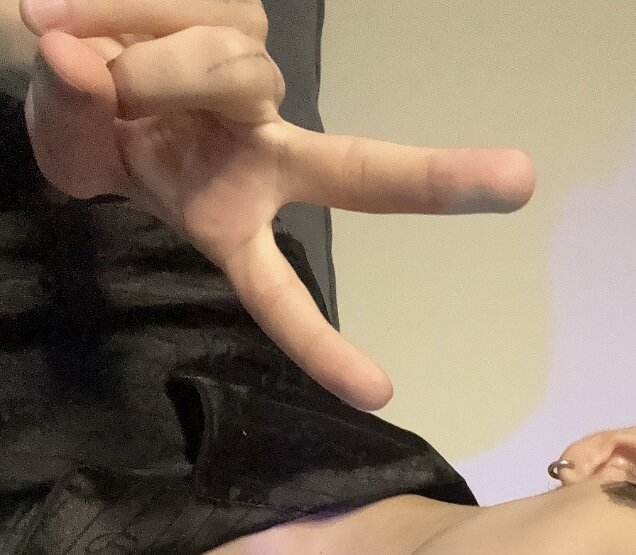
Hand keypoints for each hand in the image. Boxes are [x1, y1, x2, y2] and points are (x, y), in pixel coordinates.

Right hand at [18, 0, 535, 410]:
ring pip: (237, 73)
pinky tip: (107, 18)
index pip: (281, 294)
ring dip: (152, 67)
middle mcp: (267, 155)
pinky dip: (141, 9)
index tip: (378, 394)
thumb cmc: (88, 123)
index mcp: (231, 215)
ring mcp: (264, 87)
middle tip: (521, 181)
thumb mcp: (72, 149)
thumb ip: (75, 124)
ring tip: (96, 59)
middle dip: (439, 181)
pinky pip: (211, 12)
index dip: (321, 347)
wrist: (73, 47)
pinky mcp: (248, 13)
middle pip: (358, 172)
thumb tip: (84, 65)